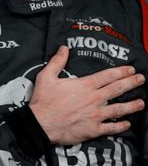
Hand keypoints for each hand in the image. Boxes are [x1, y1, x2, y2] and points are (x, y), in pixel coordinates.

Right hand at [29, 45, 144, 144]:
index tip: (130, 69)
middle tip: (141, 79)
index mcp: (84, 85)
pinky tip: (127, 124)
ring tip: (141, 102)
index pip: (107, 76)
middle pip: (116, 89)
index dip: (121, 71)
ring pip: (118, 109)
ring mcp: (95, 115)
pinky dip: (120, 126)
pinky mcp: (92, 129)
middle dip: (131, 83)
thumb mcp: (47, 76)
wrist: (41, 124)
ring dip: (131, 105)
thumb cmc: (44, 101)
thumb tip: (64, 48)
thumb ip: (57, 61)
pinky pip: (110, 128)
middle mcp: (93, 99)